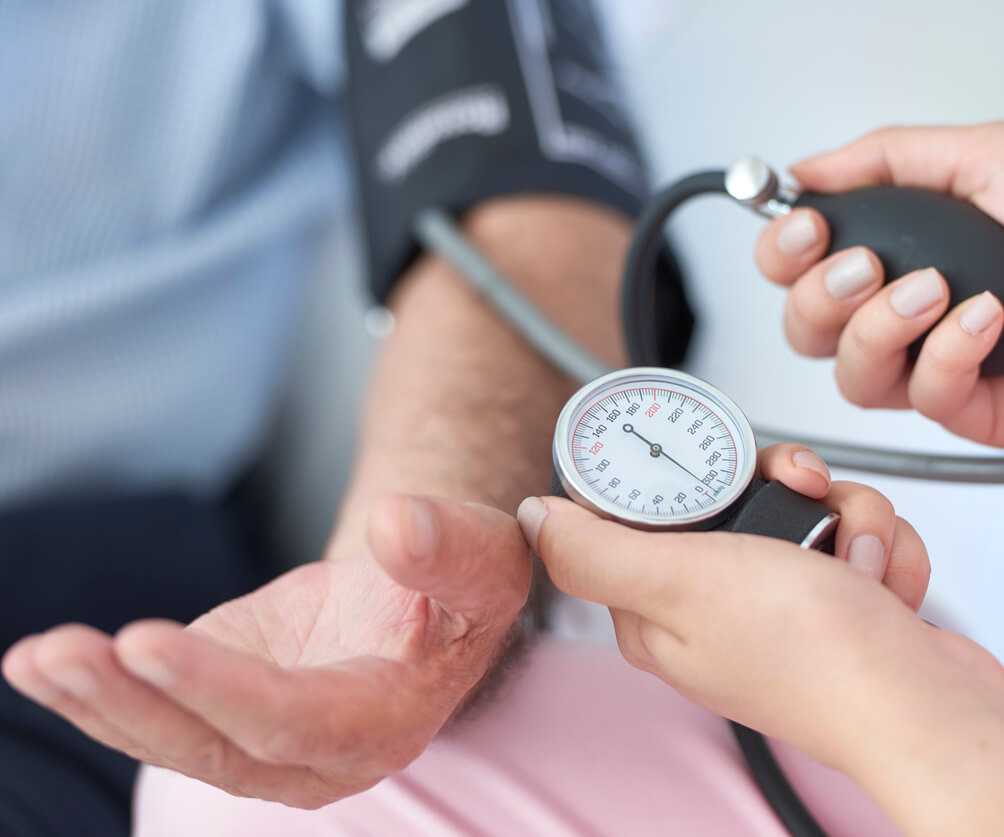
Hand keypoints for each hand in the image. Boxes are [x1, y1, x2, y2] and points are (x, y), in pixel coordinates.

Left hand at [1, 495, 529, 808]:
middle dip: (137, 703)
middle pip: (218, 746)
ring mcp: (265, 740)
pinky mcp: (224, 710)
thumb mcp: (482, 556)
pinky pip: (156, 714)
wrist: (426, 595)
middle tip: (64, 651)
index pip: (296, 722)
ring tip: (38, 657)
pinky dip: (96, 692)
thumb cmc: (459, 580)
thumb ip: (448, 548)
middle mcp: (320, 754)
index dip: (222, 691)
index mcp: (386, 722)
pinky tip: (38, 662)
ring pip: (174, 739)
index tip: (149, 642)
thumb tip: (396, 527)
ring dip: (99, 702)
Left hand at [518, 443, 1003, 773]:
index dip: (686, 469)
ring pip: (805, 504)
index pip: (646, 508)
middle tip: (806, 494)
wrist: (924, 706)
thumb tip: (534, 516)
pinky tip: (882, 582)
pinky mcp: (838, 601)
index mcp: (656, 609)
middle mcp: (715, 605)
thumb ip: (595, 549)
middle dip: (786, 485)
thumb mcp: (682, 582)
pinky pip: (853, 533)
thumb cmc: (811, 657)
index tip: (729, 463)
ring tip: (856, 559)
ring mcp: (781, 603)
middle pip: (735, 492)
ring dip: (846, 516)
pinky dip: (879, 547)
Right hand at [756, 122, 1003, 449]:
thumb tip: (803, 171)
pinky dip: (946, 355)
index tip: (808, 229)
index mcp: (909, 246)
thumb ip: (887, 159)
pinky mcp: (981, 411)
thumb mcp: (989, 152)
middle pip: (808, 329)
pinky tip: (992, 318)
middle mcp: (915, 310)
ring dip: (878, 328)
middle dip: (822, 296)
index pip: (806, 267)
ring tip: (936, 289)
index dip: (786, 254)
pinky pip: (923, 398)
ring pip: (852, 376)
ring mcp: (944, 364)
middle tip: (869, 264)